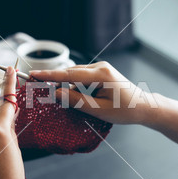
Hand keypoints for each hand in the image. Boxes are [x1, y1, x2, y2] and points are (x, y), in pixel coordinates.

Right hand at [30, 61, 156, 124]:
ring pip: (76, 77)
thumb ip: (77, 101)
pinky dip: (78, 89)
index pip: (69, 74)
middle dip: (59, 83)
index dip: (50, 75)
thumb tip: (57, 93)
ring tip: (77, 103)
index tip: (34, 73)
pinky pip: (83, 79)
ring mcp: (101, 69)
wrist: (143, 107)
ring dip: (71, 89)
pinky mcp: (101, 73)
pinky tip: (83, 100)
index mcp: (101, 74)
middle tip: (45, 92)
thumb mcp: (99, 110)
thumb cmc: (125, 111)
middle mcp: (100, 67)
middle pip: (71, 74)